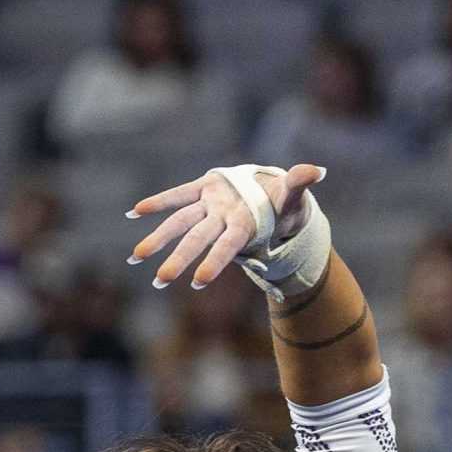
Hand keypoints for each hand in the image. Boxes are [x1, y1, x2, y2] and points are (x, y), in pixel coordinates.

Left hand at [127, 162, 327, 290]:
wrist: (271, 201)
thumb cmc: (284, 203)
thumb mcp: (293, 193)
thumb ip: (300, 182)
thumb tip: (317, 170)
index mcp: (243, 224)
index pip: (227, 245)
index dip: (215, 260)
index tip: (198, 281)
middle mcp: (221, 219)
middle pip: (197, 239)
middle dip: (178, 260)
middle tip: (159, 281)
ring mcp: (209, 208)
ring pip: (179, 224)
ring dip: (157, 240)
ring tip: (134, 259)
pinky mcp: (201, 191)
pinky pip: (175, 197)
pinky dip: (156, 203)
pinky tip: (134, 212)